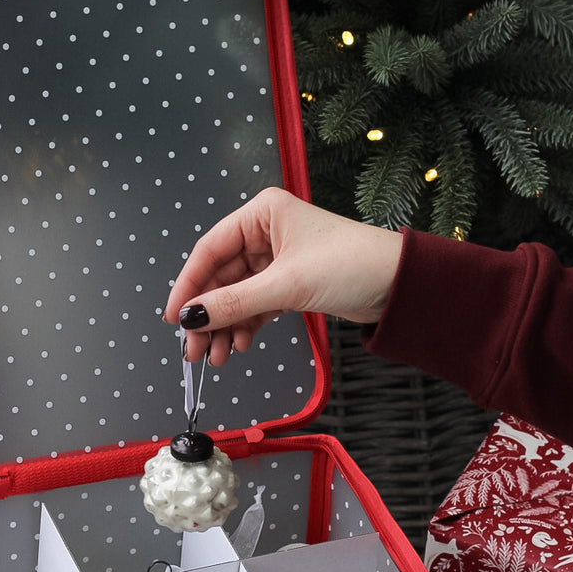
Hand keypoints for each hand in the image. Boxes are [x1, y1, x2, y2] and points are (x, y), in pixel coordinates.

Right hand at [162, 188, 403, 363]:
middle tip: (193, 349)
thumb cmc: (350, 264)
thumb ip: (234, 303)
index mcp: (261, 214)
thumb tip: (191, 318)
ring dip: (225, 326)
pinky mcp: (290, 283)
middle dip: (207, 315)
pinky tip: (240, 346)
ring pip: (237, 295)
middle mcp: (265, 232)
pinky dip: (246, 326)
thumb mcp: (285, 285)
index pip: (210, 250)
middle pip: (220, 277)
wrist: (398, 284)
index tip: (174, 318)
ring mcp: (277, 259)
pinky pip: (256, 305)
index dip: (188, 286)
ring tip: (218, 357)